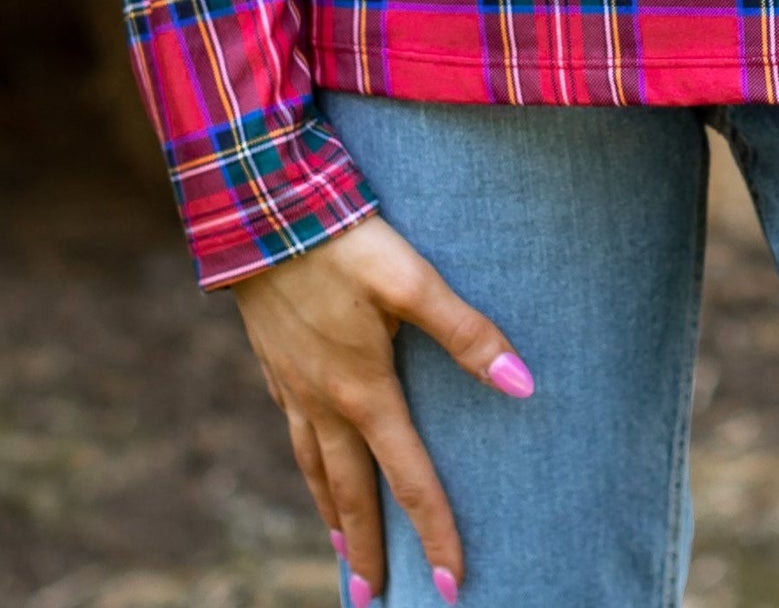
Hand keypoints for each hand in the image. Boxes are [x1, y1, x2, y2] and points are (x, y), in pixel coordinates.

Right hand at [231, 210, 532, 599]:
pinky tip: (310, 451)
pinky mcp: (273, 359)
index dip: (434, 532)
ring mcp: (292, 383)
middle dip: (366, 547)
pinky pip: (292, 427)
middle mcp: (323, 400)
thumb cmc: (342, 241)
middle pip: (350, 490)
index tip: (450, 584)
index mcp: (363, 391)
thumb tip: (522, 384)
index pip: (408, 479)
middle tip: (372, 597)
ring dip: (331, 508)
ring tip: (340, 542)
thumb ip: (466, 332)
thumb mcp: (411, 279)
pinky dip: (305, 457)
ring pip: (313, 464)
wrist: (257, 210)